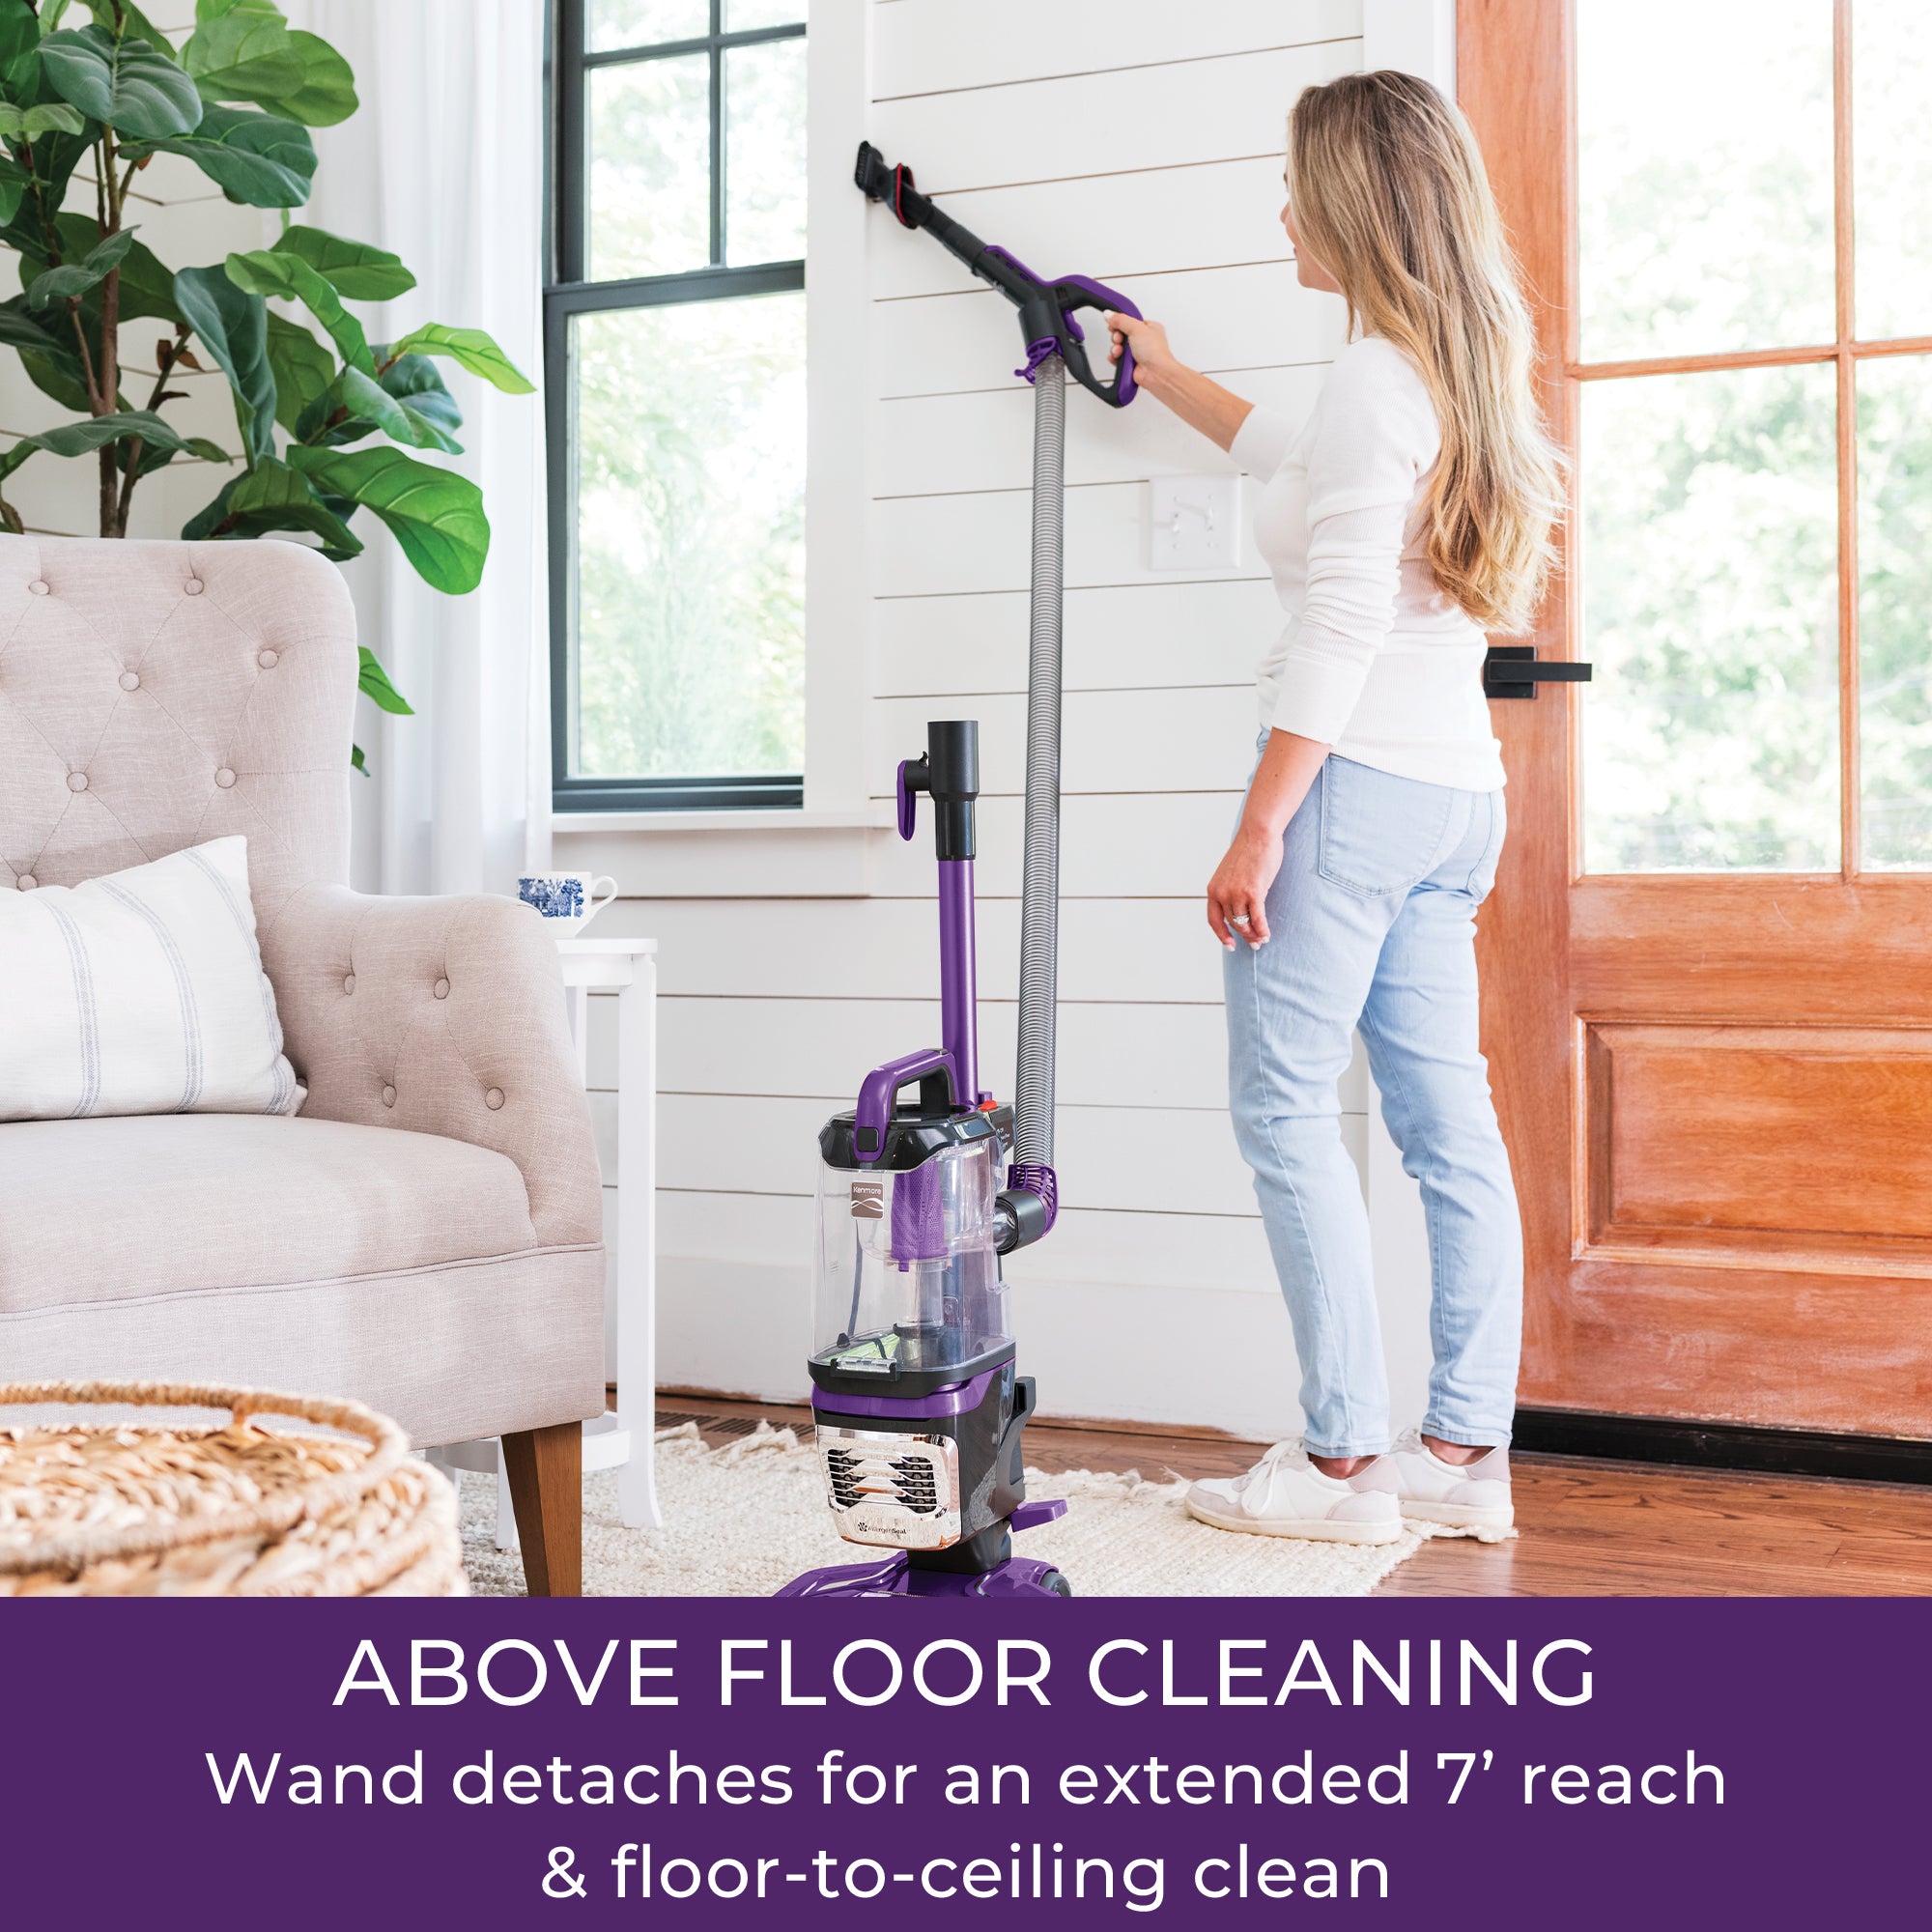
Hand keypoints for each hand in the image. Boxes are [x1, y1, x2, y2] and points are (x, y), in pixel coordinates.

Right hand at [1104, 311, 1178, 390]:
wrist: (1156, 373)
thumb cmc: (1155, 352)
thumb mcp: (1136, 328)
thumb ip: (1120, 320)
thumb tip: (1109, 314)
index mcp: (1149, 327)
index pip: (1130, 320)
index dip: (1120, 322)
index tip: (1114, 323)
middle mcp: (1144, 339)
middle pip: (1122, 333)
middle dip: (1117, 336)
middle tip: (1120, 338)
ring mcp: (1137, 352)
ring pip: (1119, 346)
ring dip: (1116, 348)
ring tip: (1120, 350)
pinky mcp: (1131, 363)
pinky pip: (1118, 358)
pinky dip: (1115, 358)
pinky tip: (1117, 358)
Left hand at [1207, 823, 1281, 949]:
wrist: (1258, 834)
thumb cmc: (1248, 851)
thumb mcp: (1231, 873)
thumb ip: (1231, 889)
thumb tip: (1239, 908)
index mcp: (1214, 889)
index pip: (1214, 919)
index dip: (1221, 935)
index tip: (1229, 945)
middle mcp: (1222, 893)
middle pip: (1232, 923)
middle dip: (1244, 936)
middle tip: (1254, 944)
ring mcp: (1237, 894)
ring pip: (1244, 923)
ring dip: (1254, 935)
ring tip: (1261, 941)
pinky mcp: (1253, 892)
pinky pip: (1257, 918)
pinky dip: (1262, 929)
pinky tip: (1267, 935)